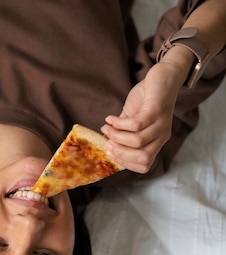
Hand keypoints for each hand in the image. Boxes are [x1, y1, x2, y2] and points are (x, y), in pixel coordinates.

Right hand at [100, 56, 188, 173]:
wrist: (164, 75)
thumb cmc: (147, 98)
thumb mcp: (133, 118)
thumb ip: (123, 132)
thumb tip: (106, 141)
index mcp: (157, 141)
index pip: (144, 165)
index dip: (125, 162)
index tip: (109, 151)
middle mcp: (162, 136)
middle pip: (142, 157)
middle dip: (120, 152)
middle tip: (107, 141)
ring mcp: (161, 124)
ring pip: (137, 141)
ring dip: (116, 136)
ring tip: (106, 127)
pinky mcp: (156, 110)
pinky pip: (135, 124)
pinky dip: (119, 123)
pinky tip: (111, 118)